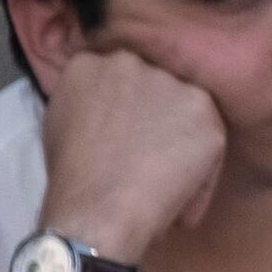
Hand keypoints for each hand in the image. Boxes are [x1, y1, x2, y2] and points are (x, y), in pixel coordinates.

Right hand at [35, 46, 227, 262]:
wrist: (98, 209)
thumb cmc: (73, 180)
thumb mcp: (61, 123)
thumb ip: (87, 100)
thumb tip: (107, 103)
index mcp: (88, 65)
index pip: (117, 75)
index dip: (128, 107)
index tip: (127, 134)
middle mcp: (130, 62)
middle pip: (154, 85)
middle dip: (156, 116)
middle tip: (146, 156)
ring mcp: (170, 83)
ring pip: (186, 110)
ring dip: (181, 142)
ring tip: (161, 180)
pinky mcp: (204, 108)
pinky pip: (210, 139)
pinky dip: (203, 171)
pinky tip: (180, 196)